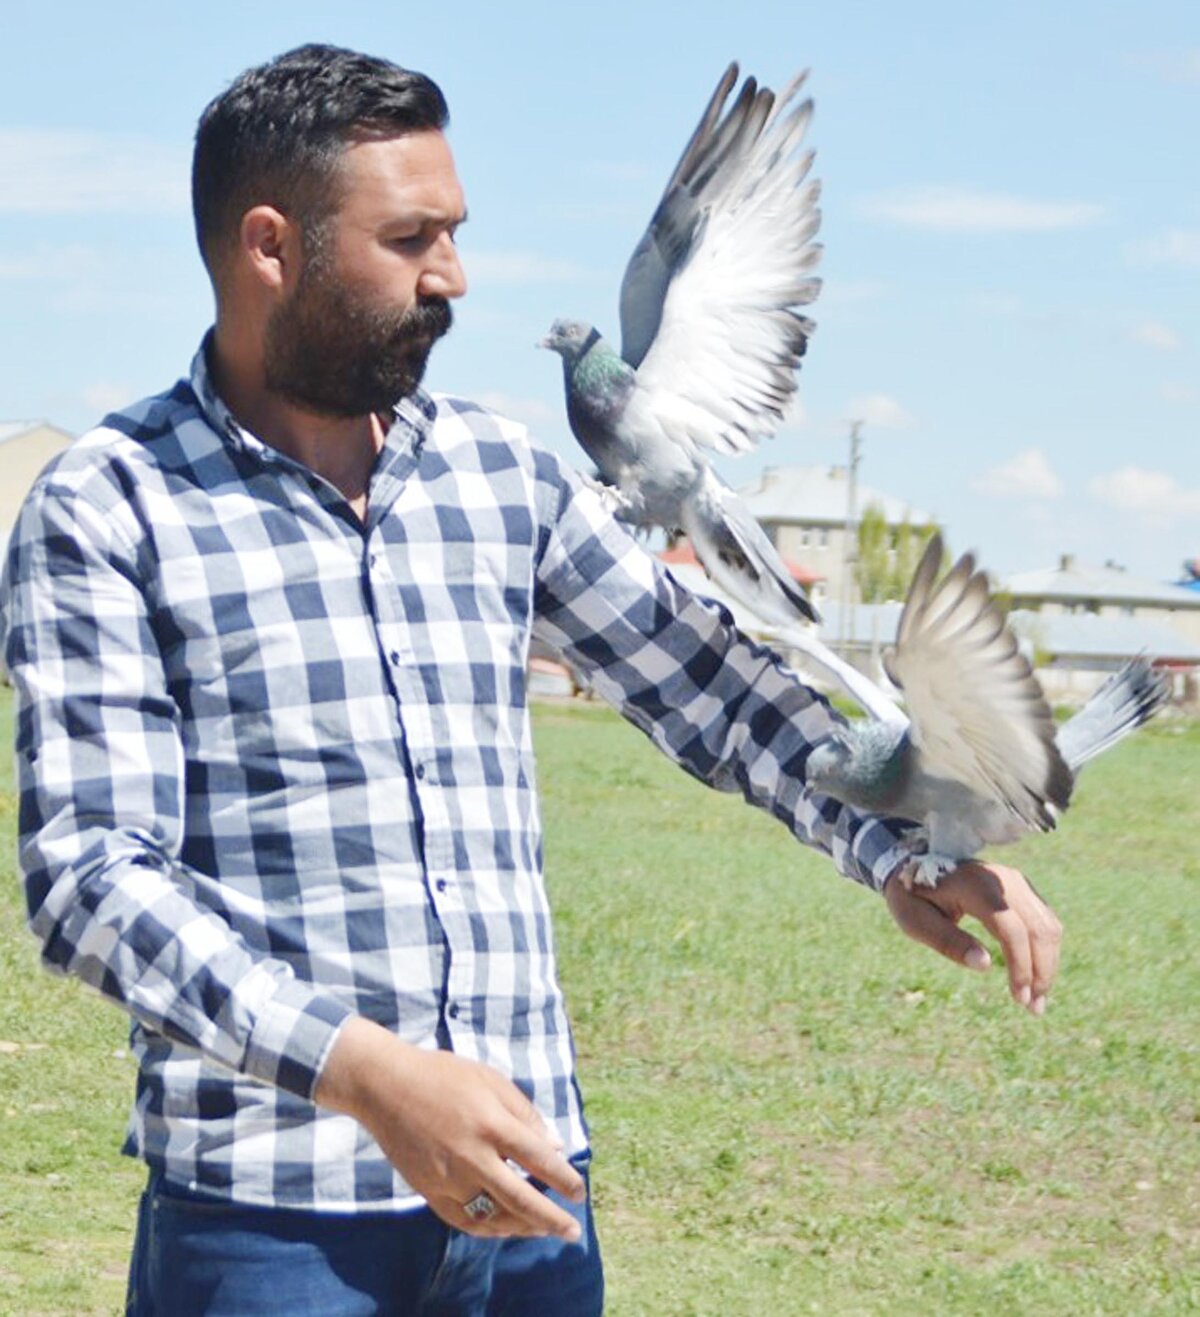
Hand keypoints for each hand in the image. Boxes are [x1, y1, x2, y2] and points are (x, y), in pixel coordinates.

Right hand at [315, 1017, 584, 1238]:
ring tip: (542, 1229)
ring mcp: (448, 1177)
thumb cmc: (444, 1076)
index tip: (579, 1192)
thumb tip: (556, 1148)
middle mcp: (472, 1155)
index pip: (539, 1161)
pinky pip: (464, 1220)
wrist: (385, 1086)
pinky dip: (489, 1228)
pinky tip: (505, 1226)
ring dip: (522, 1228)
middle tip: (572, 1231)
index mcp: (492, 1123)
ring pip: (493, 1218)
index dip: (564, 1180)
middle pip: (521, 1200)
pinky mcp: (428, 1190)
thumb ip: (525, 1114)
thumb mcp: (491, 1080)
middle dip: (552, 1220)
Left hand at [883, 861, 1061, 1015]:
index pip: (1012, 929)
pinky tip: (1036, 977)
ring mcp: (1017, 882)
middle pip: (1039, 929)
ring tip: (1036, 999)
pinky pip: (1045, 921)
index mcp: (976, 886)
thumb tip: (985, 965)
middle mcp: (1004, 880)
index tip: (1019, 997)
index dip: (1020, 966)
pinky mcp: (1023, 889)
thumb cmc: (913, 896)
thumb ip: (948, 942)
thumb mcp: (916, 921)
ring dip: (1048, 965)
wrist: (917, 864)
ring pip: (1049, 926)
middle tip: (1033, 1008)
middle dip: (1041, 972)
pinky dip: (1045, 951)